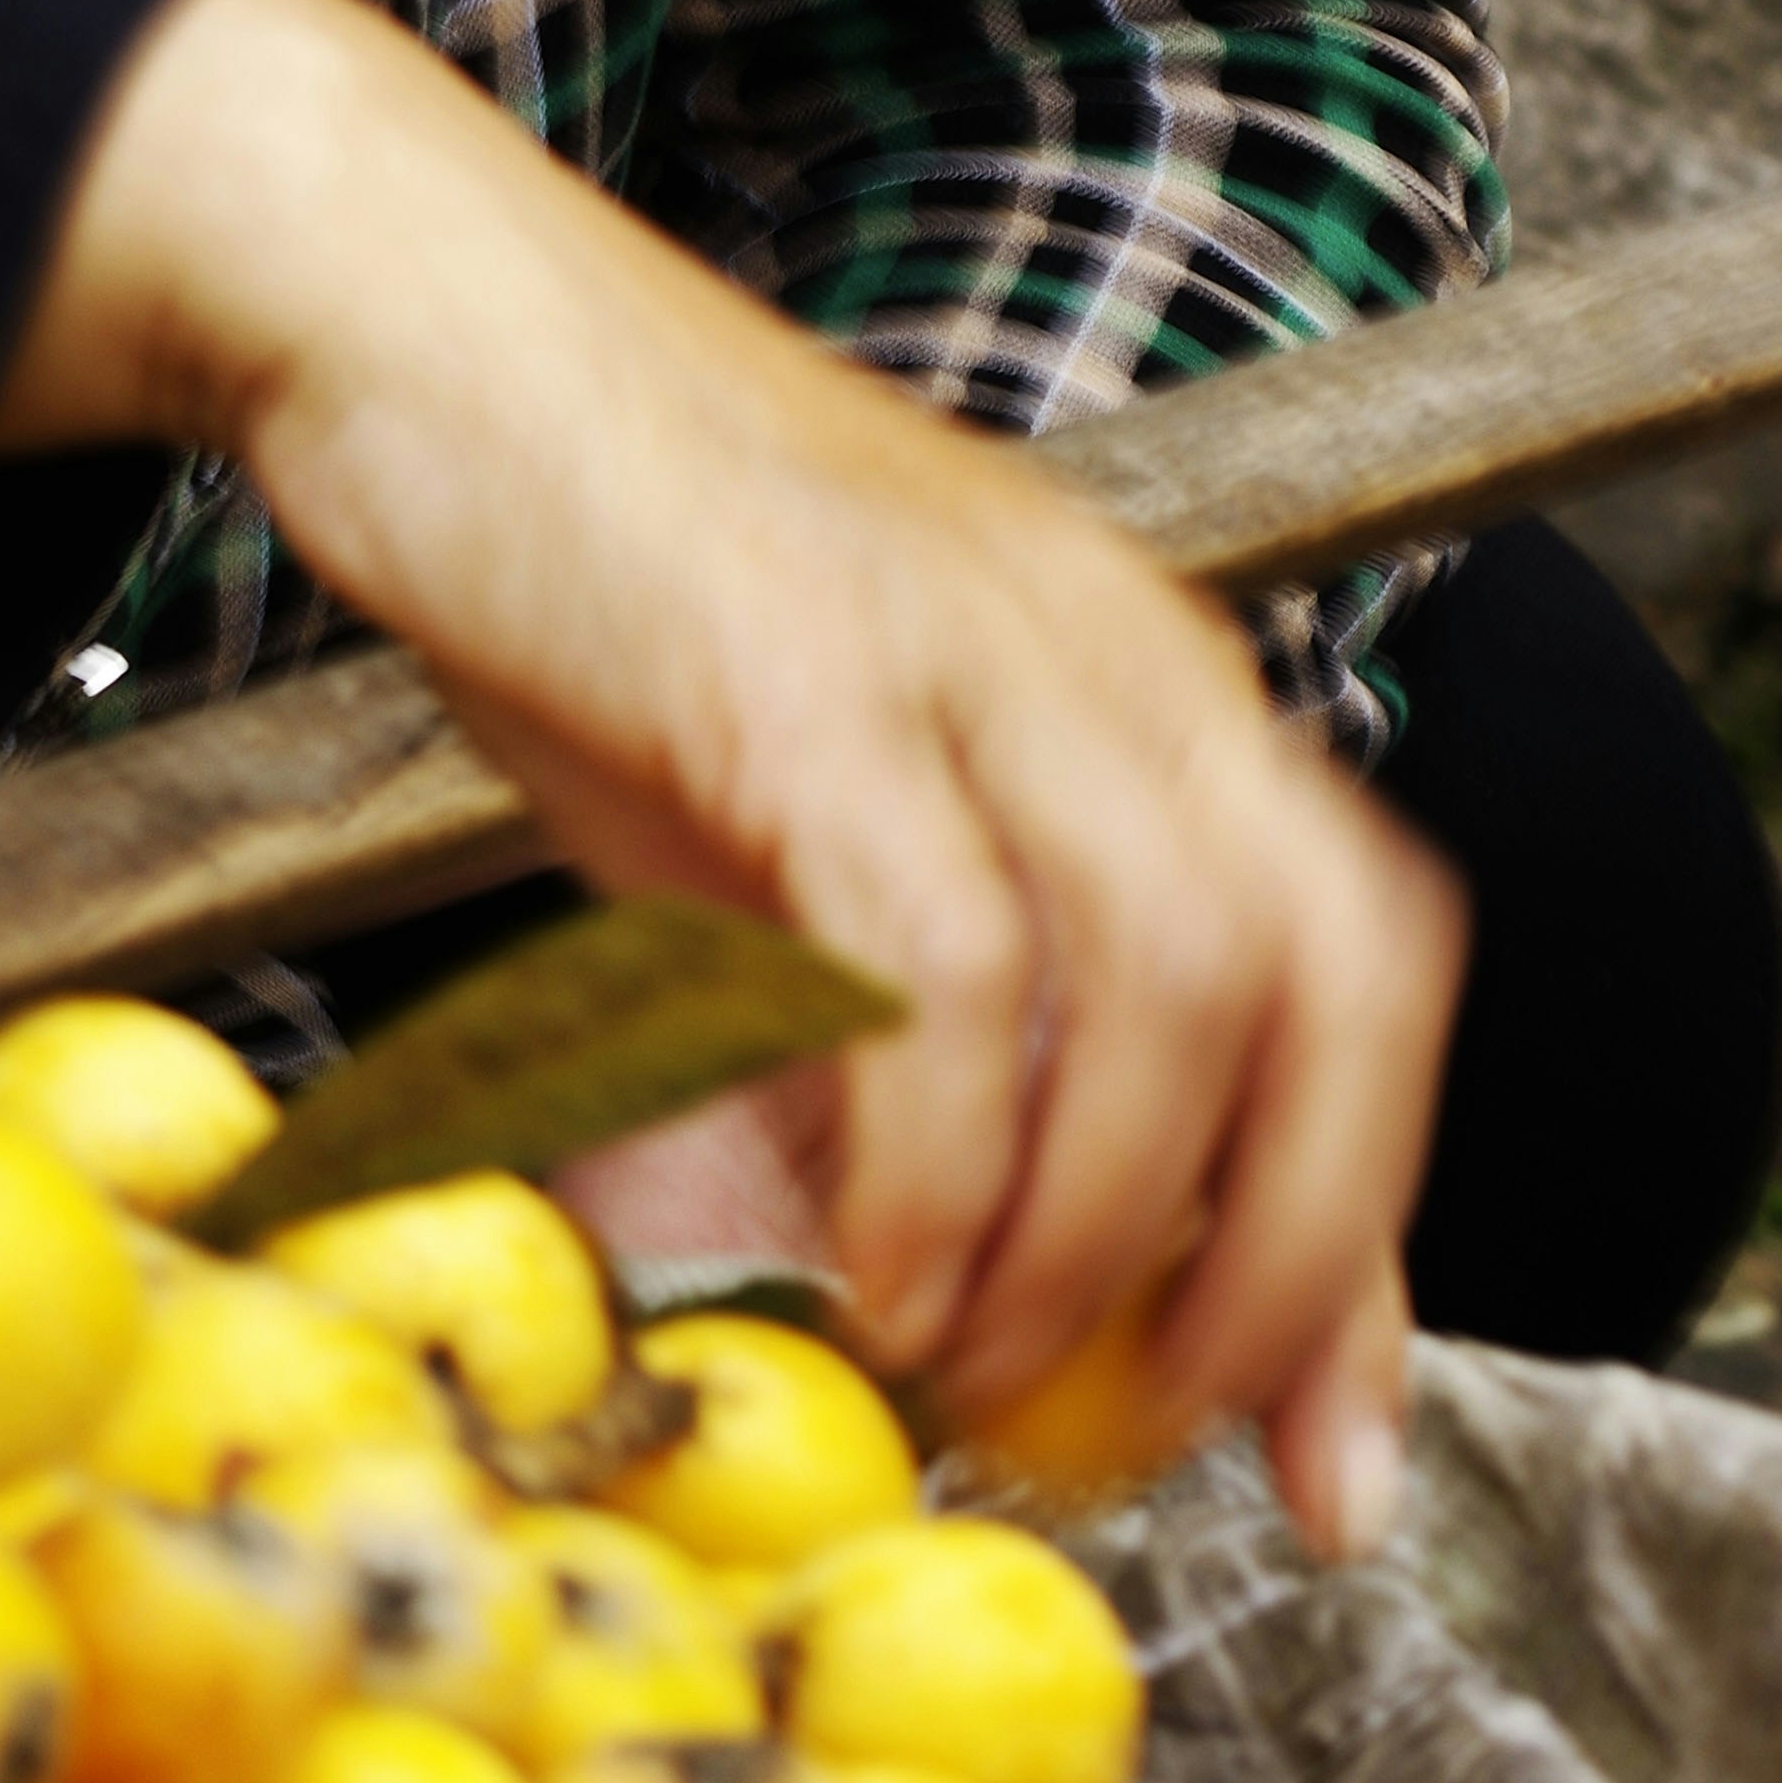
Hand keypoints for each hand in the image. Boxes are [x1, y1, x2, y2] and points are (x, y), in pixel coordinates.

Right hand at [0, 0, 1454, 1556]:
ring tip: (980, 1373)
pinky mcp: (809, 672)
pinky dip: (944, 1155)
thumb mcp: (813, 807)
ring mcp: (971, 646)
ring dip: (1098, 1231)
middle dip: (1293, 1257)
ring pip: (1174, 979)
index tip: (1330, 1469)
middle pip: (1339, 975)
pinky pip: (946, 955)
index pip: (1365, 968)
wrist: (409, 313)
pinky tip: (878, 1277)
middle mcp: (1112, 650)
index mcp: (1144, 679)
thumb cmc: (604, 576)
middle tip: (1157, 1436)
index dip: (1372, 1243)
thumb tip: (986, 1275)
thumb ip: (924, 1010)